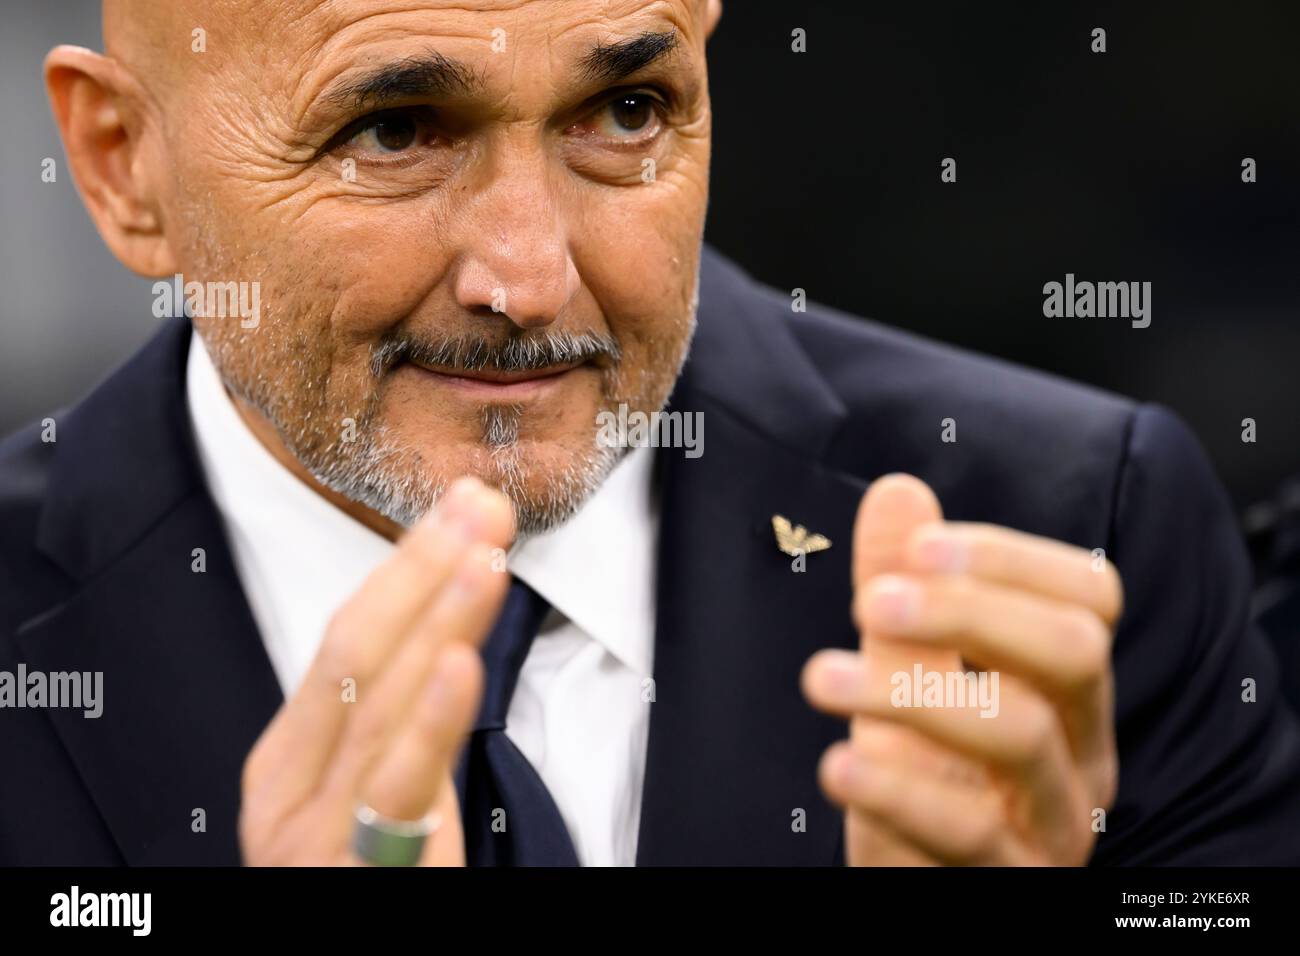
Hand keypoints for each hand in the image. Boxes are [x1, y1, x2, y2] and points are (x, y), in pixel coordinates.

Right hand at [239, 476, 513, 864]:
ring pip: (380, 704)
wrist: (349, 942)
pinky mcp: (358, 874)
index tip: (465, 508)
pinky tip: (461, 661)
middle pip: (358, 653)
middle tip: (482, 506)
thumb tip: (454, 621)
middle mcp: (290, 787)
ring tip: (485, 556)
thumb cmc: (363, 877)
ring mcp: (318, 833)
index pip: (350, 637)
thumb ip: (406, 714)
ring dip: (438, 620)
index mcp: (291, 756)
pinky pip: (398, 792)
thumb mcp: (373, 788)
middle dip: (423, 571)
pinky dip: (429, 719)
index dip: (409, 565)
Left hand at [802, 474, 1121, 864]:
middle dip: (969, 608)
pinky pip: (967, 830)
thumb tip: (898, 493)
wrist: (922, 893)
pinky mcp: (1007, 883)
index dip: (1007, 559)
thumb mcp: (909, 684)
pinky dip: (897, 789)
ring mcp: (1051, 823)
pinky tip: (838, 763)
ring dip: (910, 690)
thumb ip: (904, 596)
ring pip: (1020, 733)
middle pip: (1073, 651)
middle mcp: (1080, 753)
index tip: (917, 544)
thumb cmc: (925, 786)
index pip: (1087, 598)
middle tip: (871, 599)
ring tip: (821, 676)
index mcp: (1066, 692)